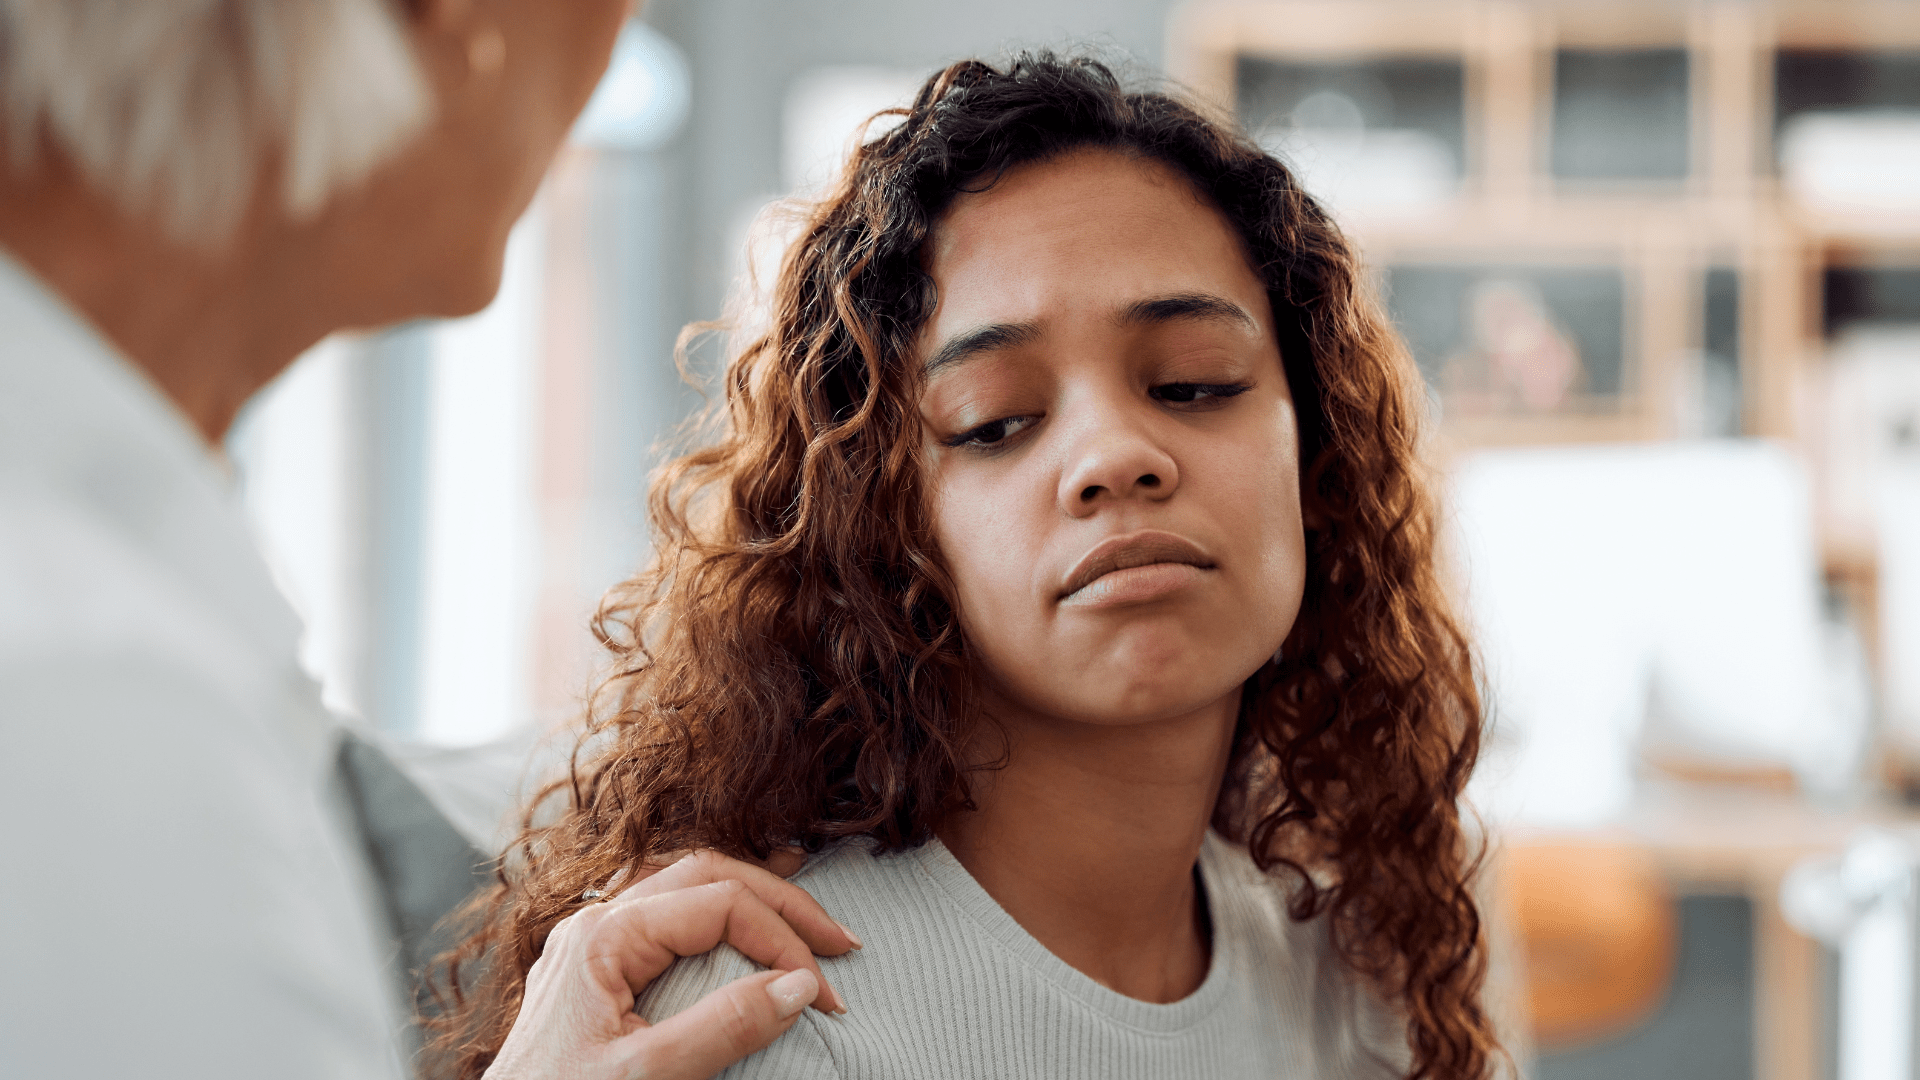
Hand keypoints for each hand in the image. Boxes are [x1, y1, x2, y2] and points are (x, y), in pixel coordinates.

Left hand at [482, 851, 860, 1079]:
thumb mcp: (645, 1076)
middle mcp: (595, 925)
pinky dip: (713, 919)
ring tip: (799, 910)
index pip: (719, 905)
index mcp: (603, 937)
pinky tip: (737, 931)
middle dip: (778, 901)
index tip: (823, 996)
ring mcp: (591, 946)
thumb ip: (723, 1027)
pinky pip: (664, 919)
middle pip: (705, 875)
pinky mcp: (594, 974)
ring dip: (748, 898)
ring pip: (683, 887)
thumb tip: (799, 984)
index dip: (782, 941)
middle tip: (838, 939)